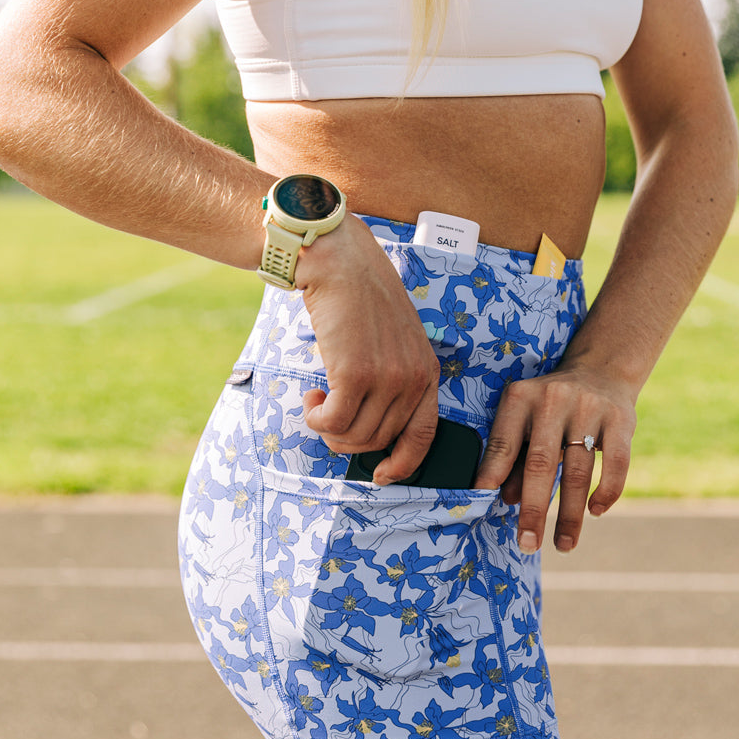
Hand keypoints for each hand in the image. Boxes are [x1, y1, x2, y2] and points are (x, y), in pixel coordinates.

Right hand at [294, 216, 440, 482]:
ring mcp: (387, 378)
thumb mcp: (394, 340)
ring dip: (327, 428)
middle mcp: (413, 379)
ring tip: (317, 402)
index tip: (382, 475)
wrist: (340, 263)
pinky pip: (332, 422)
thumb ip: (392, 378)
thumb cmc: (361, 298)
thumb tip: (368, 424)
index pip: (424, 435)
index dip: (403, 463)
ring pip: (353, 436)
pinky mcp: (355, 374)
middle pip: (378, 440)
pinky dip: (315, 418)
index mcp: (427, 371)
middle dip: (347, 438)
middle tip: (326, 416)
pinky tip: (311, 397)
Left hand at [473, 364, 635, 551]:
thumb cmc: (552, 406)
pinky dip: (607, 492)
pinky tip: (596, 512)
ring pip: (578, 470)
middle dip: (533, 508)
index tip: (484, 501)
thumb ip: (514, 456)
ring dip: (571, 514)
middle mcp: (553, 399)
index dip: (492, 471)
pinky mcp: (621, 419)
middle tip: (528, 543)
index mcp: (521, 397)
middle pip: (540, 462)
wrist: (600, 370)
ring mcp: (589, 408)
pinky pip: (616, 463)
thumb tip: (505, 498)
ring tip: (564, 545)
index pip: (504, 440)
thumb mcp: (526, 420)